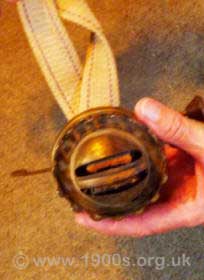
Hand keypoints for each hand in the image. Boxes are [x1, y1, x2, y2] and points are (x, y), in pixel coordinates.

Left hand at [75, 97, 203, 236]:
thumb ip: (179, 130)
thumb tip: (145, 109)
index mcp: (186, 208)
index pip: (141, 223)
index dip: (111, 224)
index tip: (84, 218)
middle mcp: (178, 197)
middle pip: (137, 204)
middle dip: (110, 200)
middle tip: (79, 191)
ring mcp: (178, 181)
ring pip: (144, 181)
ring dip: (123, 175)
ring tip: (95, 168)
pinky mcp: (180, 165)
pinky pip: (154, 163)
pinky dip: (139, 155)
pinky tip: (126, 146)